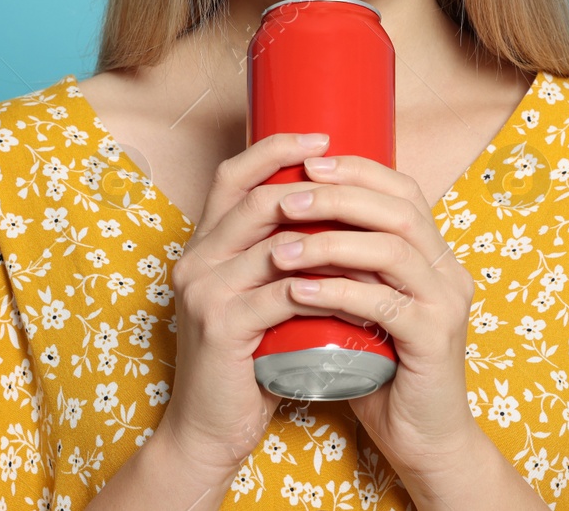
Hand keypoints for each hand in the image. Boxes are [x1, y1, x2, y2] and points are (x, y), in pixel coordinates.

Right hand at [158, 131, 384, 481]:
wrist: (208, 431)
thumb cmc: (244, 364)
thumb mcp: (256, 301)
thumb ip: (278, 263)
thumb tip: (333, 220)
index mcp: (201, 247)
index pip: (231, 177)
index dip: (274, 150)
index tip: (322, 138)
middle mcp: (194, 261)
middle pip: (254, 200)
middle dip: (311, 185)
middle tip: (358, 182)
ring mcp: (203, 292)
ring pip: (276, 245)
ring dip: (330, 240)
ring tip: (373, 237)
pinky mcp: (220, 327)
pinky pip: (283, 294)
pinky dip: (325, 289)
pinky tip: (357, 293)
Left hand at [268, 153, 480, 480]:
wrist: (423, 440)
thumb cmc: (383, 371)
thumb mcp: (364, 307)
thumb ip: (346, 269)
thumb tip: (288, 223)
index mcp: (435, 256)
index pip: (403, 190)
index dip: (357, 170)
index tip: (308, 162)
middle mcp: (448, 272)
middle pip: (399, 209)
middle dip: (339, 196)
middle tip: (288, 196)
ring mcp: (446, 305)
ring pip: (393, 249)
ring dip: (331, 241)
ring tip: (281, 246)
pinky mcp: (434, 341)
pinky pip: (385, 303)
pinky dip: (338, 291)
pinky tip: (298, 289)